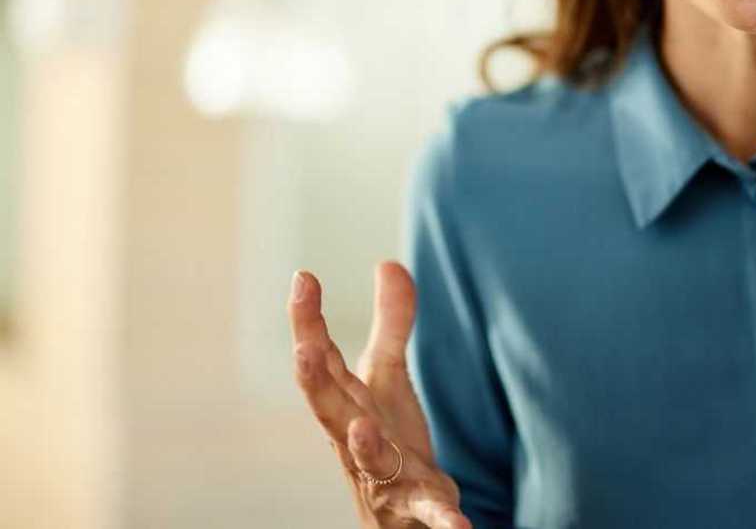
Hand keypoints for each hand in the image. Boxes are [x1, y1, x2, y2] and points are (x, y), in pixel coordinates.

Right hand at [288, 261, 471, 528]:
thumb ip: (391, 324)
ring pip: (366, 460)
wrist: (395, 515)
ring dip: (363, 444)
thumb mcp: (388, 379)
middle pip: (328, 407)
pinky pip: (430, 513)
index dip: (307, 320)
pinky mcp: (418, 506)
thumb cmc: (384, 439)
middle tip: (304, 350)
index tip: (303, 277)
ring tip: (362, 427)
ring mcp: (381, 475)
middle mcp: (353, 438)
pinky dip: (445, 522)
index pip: (319, 359)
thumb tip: (388, 262)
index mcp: (345, 403)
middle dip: (314, 379)